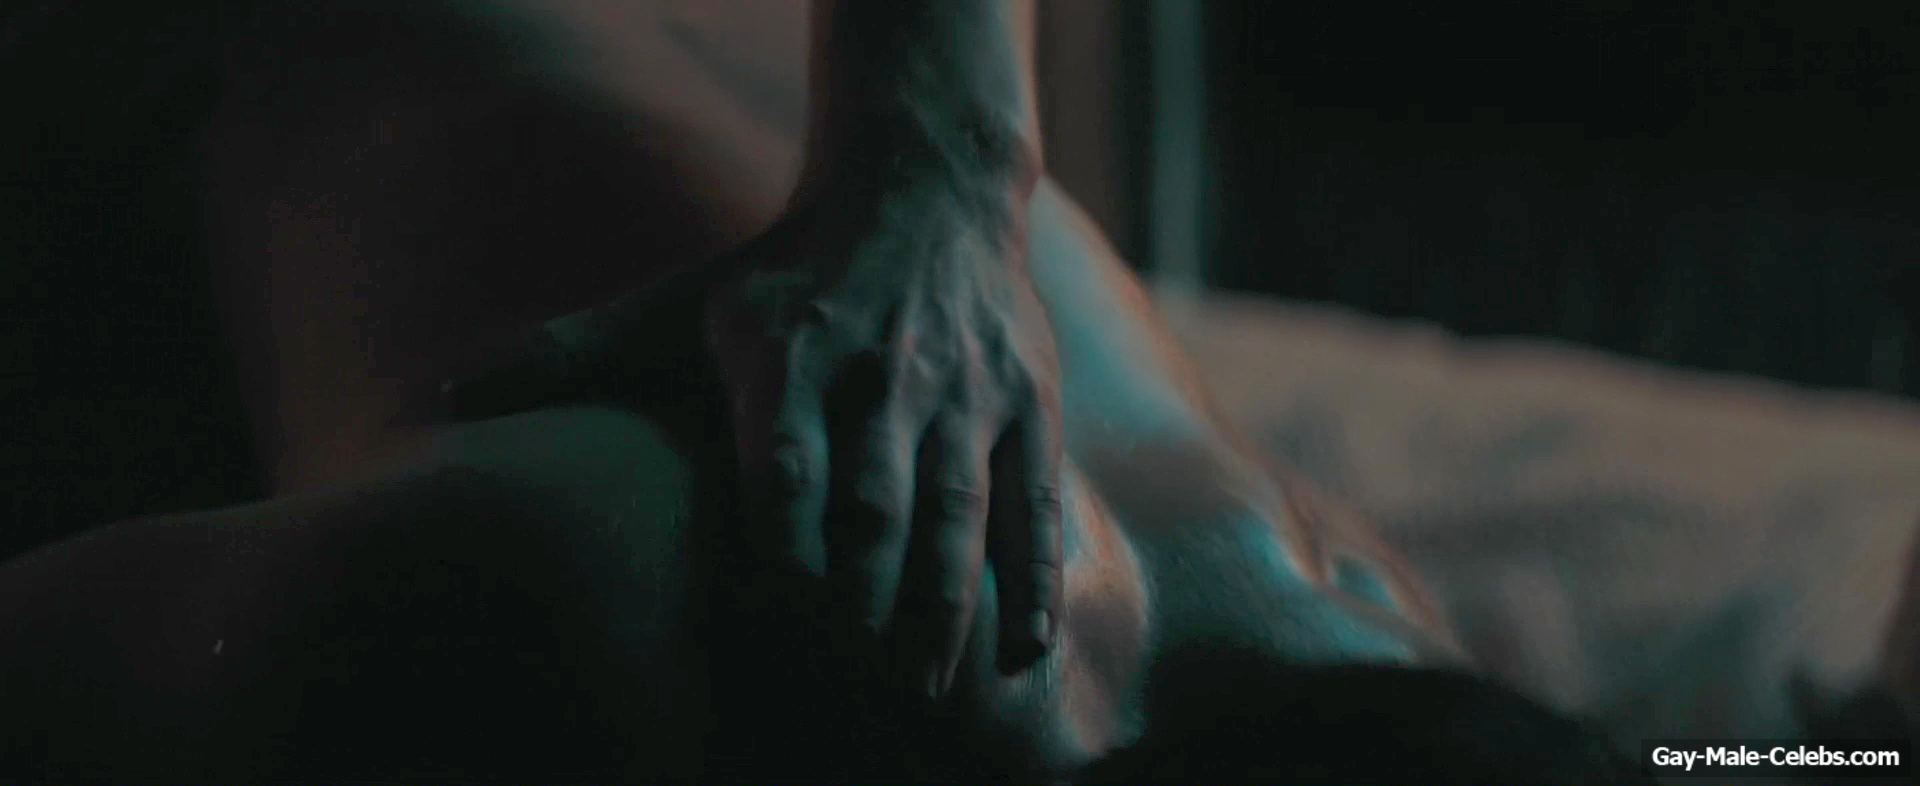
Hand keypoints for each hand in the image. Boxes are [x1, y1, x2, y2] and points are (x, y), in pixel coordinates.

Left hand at [441, 180, 1064, 698]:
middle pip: (876, 502)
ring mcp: (962, 392)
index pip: (784, 463)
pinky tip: (1020, 654)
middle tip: (859, 691)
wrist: (925, 192)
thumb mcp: (682, 303)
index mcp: (788, 354)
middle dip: (867, 600)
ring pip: (958, 511)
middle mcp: (880, 373)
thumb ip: (576, 357)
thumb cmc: (785, 271)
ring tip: (928, 693)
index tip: (777, 615)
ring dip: (945, 606)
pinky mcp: (1025, 405)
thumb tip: (443, 395)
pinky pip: (1035, 505)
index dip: (782, 542)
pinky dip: (1030, 582)